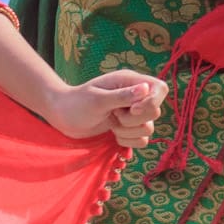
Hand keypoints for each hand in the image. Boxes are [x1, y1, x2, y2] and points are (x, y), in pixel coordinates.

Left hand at [46, 68, 168, 145]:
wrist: (62, 116)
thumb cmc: (76, 103)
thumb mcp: (97, 99)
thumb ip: (122, 96)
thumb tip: (146, 88)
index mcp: (131, 82)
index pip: (160, 88)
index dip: (152, 102)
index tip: (131, 110)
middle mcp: (136, 96)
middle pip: (155, 112)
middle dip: (134, 120)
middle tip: (114, 115)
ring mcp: (133, 113)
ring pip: (149, 128)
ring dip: (128, 132)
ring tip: (111, 124)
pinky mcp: (128, 128)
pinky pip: (142, 140)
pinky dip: (127, 141)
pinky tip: (113, 134)